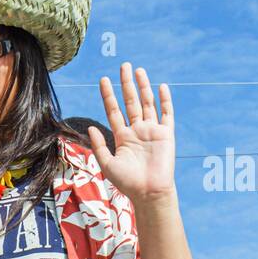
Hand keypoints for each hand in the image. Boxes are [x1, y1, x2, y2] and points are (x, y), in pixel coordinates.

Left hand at [90, 63, 175, 202]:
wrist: (149, 192)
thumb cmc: (127, 182)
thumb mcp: (107, 163)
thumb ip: (98, 145)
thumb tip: (90, 126)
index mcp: (122, 137)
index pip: (113, 111)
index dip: (108, 96)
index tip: (103, 80)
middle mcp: (137, 131)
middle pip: (130, 102)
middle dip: (126, 84)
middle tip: (123, 66)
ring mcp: (152, 131)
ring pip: (147, 103)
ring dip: (143, 86)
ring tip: (138, 70)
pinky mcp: (166, 134)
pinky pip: (166, 114)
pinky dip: (165, 100)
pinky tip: (161, 86)